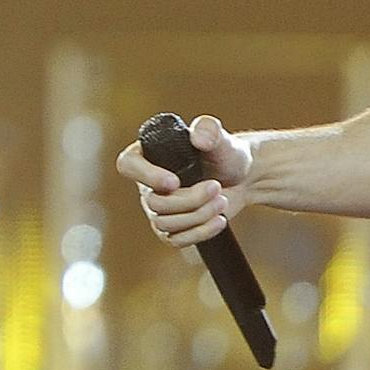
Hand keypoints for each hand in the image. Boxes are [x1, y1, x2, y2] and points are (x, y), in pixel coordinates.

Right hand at [116, 116, 253, 249]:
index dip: (147, 176)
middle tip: (216, 187)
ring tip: (222, 200)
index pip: (128, 165)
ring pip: (165, 223)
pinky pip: (176, 239)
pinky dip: (201, 232)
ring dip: (199, 215)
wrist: (241, 177)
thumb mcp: (221, 139)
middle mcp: (147, 183)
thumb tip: (198, 137)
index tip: (175, 181)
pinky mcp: (172, 228)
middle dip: (190, 200)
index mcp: (149, 154)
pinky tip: (220, 220)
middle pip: (154, 203)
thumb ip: (210, 130)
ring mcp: (158, 208)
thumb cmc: (226, 153)